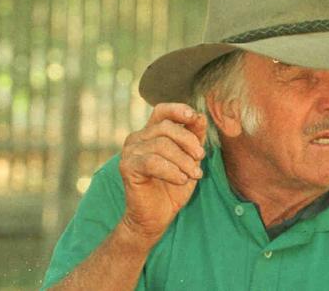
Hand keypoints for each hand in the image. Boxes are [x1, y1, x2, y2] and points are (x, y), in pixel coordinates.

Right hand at [118, 103, 207, 245]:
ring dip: (183, 160)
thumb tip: (200, 116)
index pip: (162, 110)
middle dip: (188, 141)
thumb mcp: (190, 159)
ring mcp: (130, 151)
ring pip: (161, 145)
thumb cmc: (172, 187)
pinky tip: (181, 180)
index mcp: (151, 132)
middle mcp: (137, 138)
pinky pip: (153, 162)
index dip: (178, 109)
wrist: (155, 218)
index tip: (194, 117)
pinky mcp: (127, 167)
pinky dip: (171, 170)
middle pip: (166, 127)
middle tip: (201, 157)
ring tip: (194, 174)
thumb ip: (194, 137)